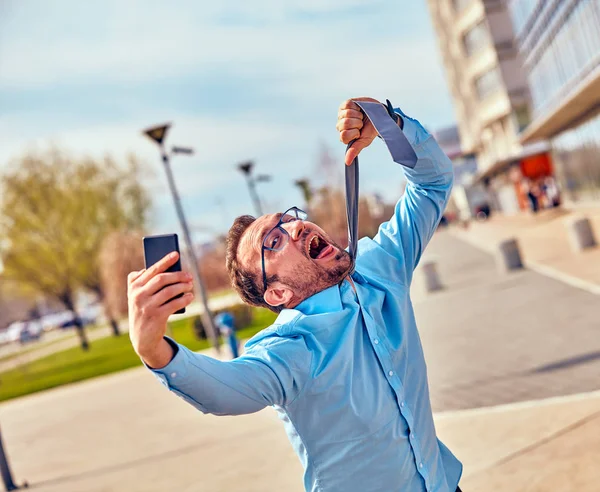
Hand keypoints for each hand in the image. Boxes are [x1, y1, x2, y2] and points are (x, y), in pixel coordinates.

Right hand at [127, 252, 194, 366]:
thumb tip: (168, 268)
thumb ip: (147, 281)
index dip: (165, 261)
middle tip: (189, 275)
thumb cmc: (145, 310)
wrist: (141, 337)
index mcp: (133, 286)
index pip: (152, 270)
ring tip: (190, 285)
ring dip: (182, 287)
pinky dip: (184, 299)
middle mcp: (137, 295)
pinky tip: (190, 296)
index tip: (176, 254)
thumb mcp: (140, 296)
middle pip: (161, 279)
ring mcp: (146, 306)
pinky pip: (173, 304)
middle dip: (178, 275)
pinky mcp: (156, 316)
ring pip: (169, 291)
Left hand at [337, 97, 380, 165]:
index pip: (343, 136)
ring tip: (361, 116)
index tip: (359, 132)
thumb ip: (355, 150)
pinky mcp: (344, 105)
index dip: (354, 133)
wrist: (379, 114)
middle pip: (344, 124)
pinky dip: (356, 107)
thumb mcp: (365, 140)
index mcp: (344, 136)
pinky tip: (359, 109)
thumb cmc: (371, 129)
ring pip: (346, 114)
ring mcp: (342, 115)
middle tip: (361, 123)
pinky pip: (347, 105)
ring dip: (357, 115)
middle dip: (357, 123)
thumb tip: (347, 162)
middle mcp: (341, 126)